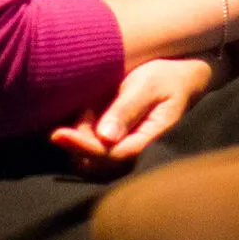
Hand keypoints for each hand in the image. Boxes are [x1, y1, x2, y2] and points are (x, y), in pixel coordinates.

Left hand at [51, 57, 216, 174]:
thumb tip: (104, 137)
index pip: (112, 155)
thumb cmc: (167, 77)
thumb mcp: (149, 85)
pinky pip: (90, 148)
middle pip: (97, 165)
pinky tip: (85, 110)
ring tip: (86, 107)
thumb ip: (128, 109)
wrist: (180, 75)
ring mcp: (124, 146)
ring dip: (77, 139)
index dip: (84, 147)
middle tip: (69, 119)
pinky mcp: (114, 141)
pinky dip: (79, 133)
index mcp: (150, 139)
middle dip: (77, 145)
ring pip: (90, 160)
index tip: (59, 134)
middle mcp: (135, 149)